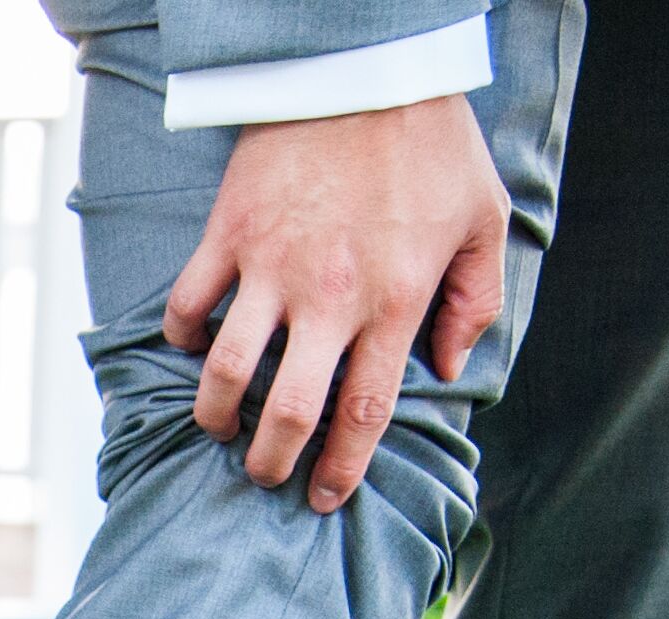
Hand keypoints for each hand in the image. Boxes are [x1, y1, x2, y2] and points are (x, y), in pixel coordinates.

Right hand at [165, 95, 507, 510]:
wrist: (365, 71)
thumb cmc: (431, 145)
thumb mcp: (484, 219)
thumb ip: (476, 302)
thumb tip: (451, 366)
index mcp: (394, 302)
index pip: (362, 413)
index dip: (340, 470)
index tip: (324, 498)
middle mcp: (329, 298)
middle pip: (289, 411)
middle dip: (272, 461)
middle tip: (266, 474)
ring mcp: (272, 268)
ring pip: (226, 371)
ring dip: (216, 414)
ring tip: (220, 426)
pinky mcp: (229, 235)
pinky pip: (189, 304)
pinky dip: (184, 336)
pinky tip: (195, 347)